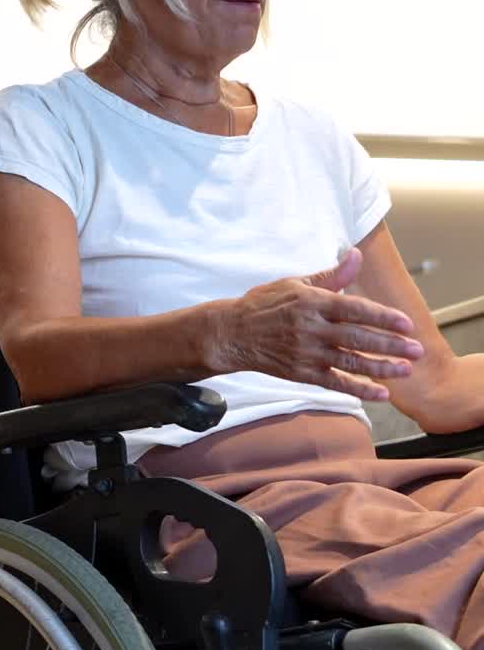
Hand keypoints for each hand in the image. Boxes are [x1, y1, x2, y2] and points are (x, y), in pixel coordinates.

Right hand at [215, 248, 424, 400]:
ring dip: (381, 368)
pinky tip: (381, 393)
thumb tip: (356, 256)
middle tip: (417, 350)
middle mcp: (312, 330)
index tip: (406, 324)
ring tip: (405, 370)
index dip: (383, 317)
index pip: (356, 310)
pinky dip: (359, 389)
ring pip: (350, 362)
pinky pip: (335, 383)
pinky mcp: (302, 374)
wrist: (233, 335)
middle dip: (391, 345)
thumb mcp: (296, 283)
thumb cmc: (265, 305)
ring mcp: (307, 354)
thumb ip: (331, 276)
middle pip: (358, 338)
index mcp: (314, 303)